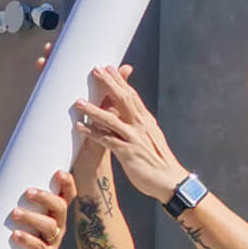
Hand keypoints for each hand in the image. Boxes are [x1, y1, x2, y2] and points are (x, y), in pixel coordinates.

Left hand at [10, 171, 72, 248]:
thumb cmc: (16, 236)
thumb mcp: (19, 217)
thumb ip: (14, 199)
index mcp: (54, 212)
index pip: (67, 195)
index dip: (67, 184)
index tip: (58, 173)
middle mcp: (58, 225)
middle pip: (60, 207)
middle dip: (45, 198)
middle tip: (27, 192)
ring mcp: (53, 242)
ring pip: (50, 226)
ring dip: (32, 217)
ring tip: (14, 213)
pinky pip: (40, 247)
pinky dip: (28, 240)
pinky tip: (16, 235)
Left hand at [73, 63, 187, 204]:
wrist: (169, 181)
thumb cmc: (157, 160)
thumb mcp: (150, 137)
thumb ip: (139, 123)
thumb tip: (133, 113)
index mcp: (146, 120)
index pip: (132, 95)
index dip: (120, 81)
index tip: (109, 66)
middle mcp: (141, 125)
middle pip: (123, 99)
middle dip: (109, 84)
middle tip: (95, 69)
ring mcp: (134, 138)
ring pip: (111, 119)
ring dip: (93, 109)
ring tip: (78, 101)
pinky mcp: (128, 153)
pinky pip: (107, 140)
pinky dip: (93, 133)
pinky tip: (80, 127)